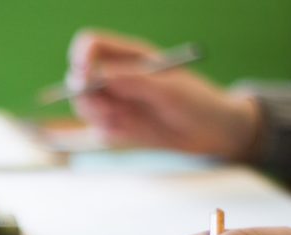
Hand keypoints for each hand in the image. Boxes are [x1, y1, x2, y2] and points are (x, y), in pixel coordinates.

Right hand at [66, 31, 260, 159]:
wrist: (212, 132)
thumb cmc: (197, 101)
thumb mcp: (168, 89)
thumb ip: (133, 81)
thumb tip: (97, 76)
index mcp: (130, 56)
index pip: (90, 45)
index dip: (81, 56)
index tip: (85, 74)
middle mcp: (117, 77)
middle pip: (78, 78)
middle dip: (85, 95)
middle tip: (107, 110)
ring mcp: (116, 102)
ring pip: (85, 106)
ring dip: (98, 116)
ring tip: (126, 122)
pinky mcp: (118, 126)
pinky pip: (100, 130)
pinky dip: (111, 133)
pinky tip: (136, 133)